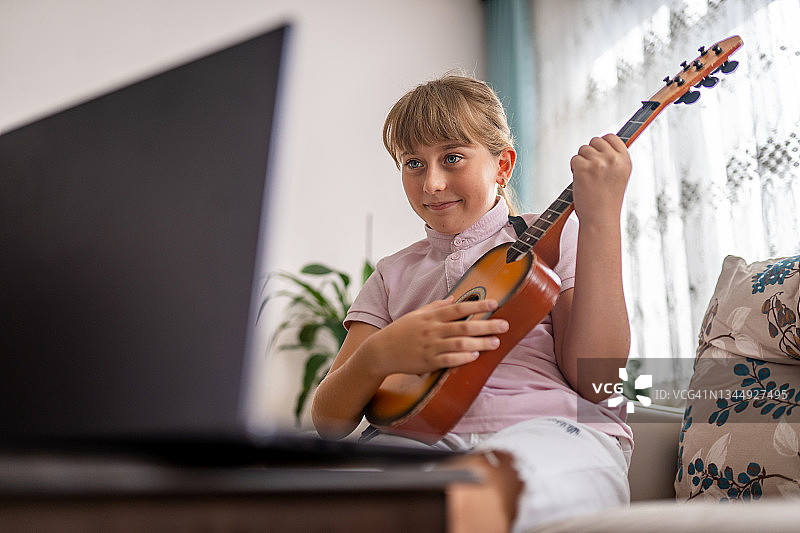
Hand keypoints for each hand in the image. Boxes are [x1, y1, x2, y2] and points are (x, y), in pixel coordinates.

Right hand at [365, 297, 508, 376]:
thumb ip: (436, 306)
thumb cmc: (401, 331)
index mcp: (432, 317)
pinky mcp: (428, 362)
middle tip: (505, 325)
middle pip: (464, 327)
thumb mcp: (417, 314)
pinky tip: (475, 356)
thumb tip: (454, 298)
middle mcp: (433, 330)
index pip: (459, 308)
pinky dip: (463, 358)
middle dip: (486, 325)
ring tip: (496, 342)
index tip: (495, 302)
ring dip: (479, 343)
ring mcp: (431, 347)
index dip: (478, 305)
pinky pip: (448, 360)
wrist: (382, 351)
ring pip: (459, 344)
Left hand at [570, 134, 630, 226]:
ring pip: (583, 150)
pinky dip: (574, 169)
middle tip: (592, 171)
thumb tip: (604, 141)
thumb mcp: (619, 176)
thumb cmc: (608, 199)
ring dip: (581, 162)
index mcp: (625, 160)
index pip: (611, 137)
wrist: (600, 218)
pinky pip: (574, 159)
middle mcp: (613, 159)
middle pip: (595, 141)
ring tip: (588, 178)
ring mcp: (598, 163)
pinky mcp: (584, 168)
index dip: (602, 144)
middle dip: (590, 153)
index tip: (598, 154)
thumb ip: (615, 158)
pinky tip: (581, 181)